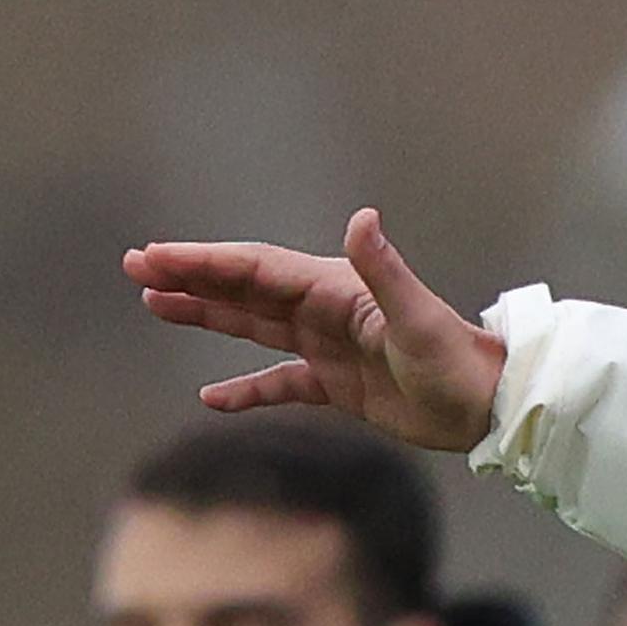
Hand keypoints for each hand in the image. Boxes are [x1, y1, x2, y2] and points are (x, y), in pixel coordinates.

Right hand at [126, 208, 506, 451]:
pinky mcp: (340, 387)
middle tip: (135, 270)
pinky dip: (248, 389)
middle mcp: (327, 312)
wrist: (491, 407)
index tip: (154, 257)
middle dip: (190, 278)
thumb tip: (362, 218)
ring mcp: (330, 348)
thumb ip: (385, 271)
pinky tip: (212, 399)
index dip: (204, 261)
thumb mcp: (416, 318)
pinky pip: (281, 383)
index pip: (255, 269)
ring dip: (207, 316)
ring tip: (155, 306)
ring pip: (254, 327)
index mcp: (336, 290)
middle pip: (244, 290)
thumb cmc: (458, 363)